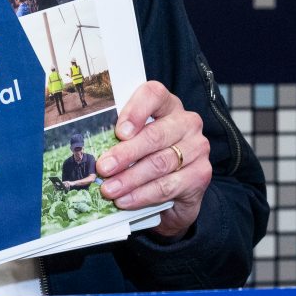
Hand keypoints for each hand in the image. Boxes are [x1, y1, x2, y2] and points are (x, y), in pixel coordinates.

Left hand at [94, 81, 211, 239]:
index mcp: (168, 105)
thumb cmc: (149, 158)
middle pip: (154, 135)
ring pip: (159, 163)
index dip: (135, 111)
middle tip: (103, 168)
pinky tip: (125, 200)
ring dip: (130, 179)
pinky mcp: (201, 174)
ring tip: (109, 189)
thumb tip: (95, 148)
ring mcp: (197, 148)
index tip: (119, 132)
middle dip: (125, 154)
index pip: (154, 94)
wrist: (176, 194)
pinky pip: (168, 185)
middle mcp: (187, 122)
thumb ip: (122, 138)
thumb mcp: (136, 142)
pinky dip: (143, 195)